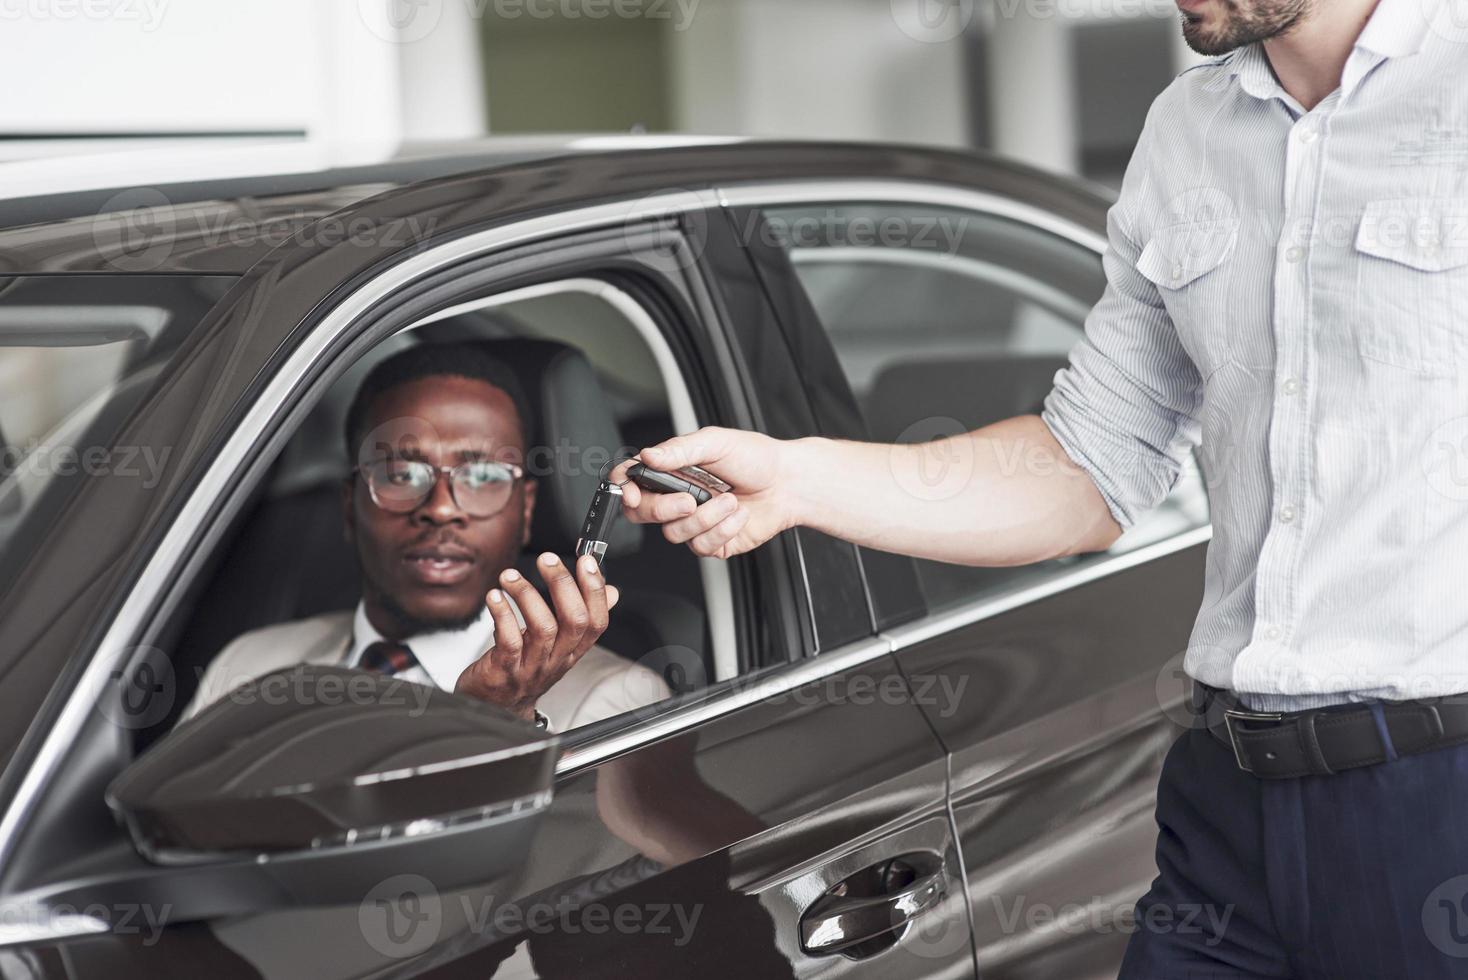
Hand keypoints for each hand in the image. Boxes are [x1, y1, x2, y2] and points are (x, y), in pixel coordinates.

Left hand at [455, 553, 618, 720]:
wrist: (496, 709)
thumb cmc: (524, 671)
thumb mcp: (560, 646)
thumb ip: (583, 618)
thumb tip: (612, 592)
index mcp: (572, 650)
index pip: (596, 620)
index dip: (595, 589)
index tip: (587, 561)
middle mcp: (556, 659)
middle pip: (574, 620)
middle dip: (563, 584)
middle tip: (547, 559)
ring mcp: (532, 667)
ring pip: (543, 627)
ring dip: (526, 594)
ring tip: (510, 576)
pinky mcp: (505, 671)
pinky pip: (509, 640)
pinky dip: (502, 614)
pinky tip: (495, 596)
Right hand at [613, 426, 797, 559]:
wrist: (788, 484)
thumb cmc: (756, 458)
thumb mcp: (716, 441)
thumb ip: (679, 449)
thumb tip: (648, 454)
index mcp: (672, 470)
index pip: (632, 480)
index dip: (623, 488)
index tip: (632, 492)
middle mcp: (677, 497)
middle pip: (643, 513)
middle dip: (664, 509)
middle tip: (689, 499)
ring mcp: (693, 522)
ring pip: (674, 533)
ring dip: (706, 517)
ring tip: (730, 499)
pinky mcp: (711, 542)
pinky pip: (701, 546)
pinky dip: (723, 530)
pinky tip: (738, 514)